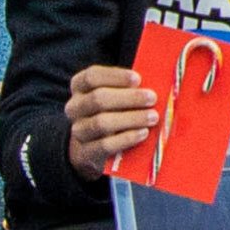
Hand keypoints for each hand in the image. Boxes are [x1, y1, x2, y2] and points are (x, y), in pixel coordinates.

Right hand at [63, 63, 159, 179]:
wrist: (93, 147)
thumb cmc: (112, 112)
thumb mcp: (115, 95)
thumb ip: (129, 88)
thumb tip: (154, 83)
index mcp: (79, 87)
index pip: (92, 76)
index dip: (116, 76)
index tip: (138, 79)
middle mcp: (75, 107)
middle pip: (98, 99)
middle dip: (129, 98)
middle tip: (152, 98)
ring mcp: (78, 131)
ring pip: (102, 122)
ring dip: (131, 118)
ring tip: (153, 117)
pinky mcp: (86, 152)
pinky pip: (106, 145)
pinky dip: (127, 138)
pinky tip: (143, 133)